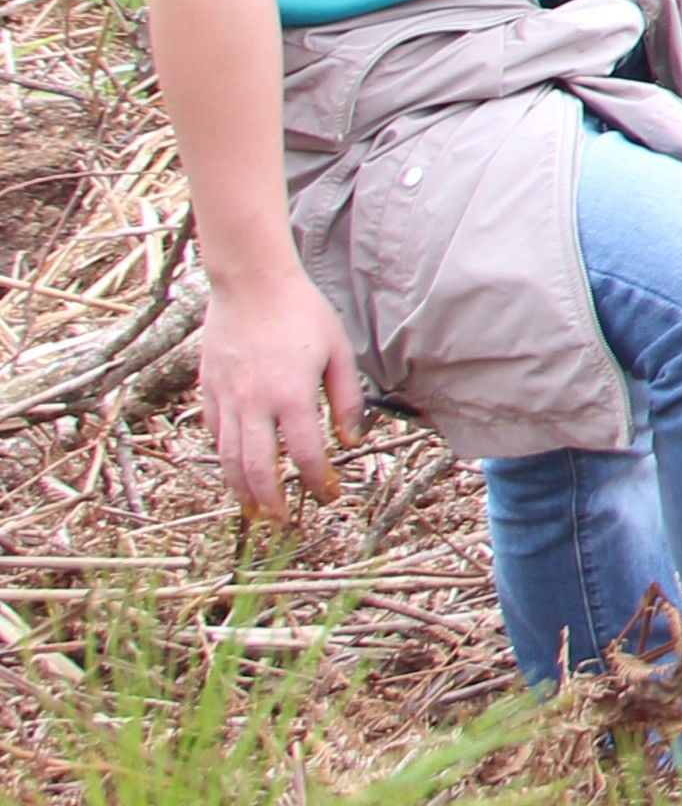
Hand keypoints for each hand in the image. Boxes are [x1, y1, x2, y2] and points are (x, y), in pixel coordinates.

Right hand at [196, 260, 363, 520]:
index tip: (329, 496)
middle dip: (272, 501)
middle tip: (284, 523)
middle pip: (258, 468)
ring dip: (241, 490)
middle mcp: (254, 403)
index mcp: (291, 396)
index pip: (304, 455)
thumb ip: (346, 398)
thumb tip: (350, 439)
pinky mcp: (207, 389)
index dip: (318, 481)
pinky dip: (222, 458)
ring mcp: (226, 398)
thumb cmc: (302, 312)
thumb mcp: (339, 352)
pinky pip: (213, 434)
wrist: (251, 282)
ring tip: (254, 511)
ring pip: (228, 458)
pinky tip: (233, 471)